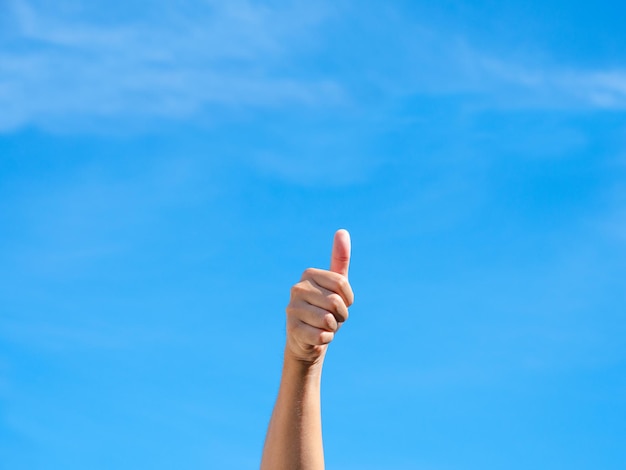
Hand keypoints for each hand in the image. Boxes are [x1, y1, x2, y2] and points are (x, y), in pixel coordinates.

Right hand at [285, 229, 354, 364]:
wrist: (308, 340)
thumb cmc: (325, 309)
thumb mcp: (336, 285)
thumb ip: (339, 259)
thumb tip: (342, 231)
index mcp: (308, 274)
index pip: (342, 283)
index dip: (347, 299)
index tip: (340, 303)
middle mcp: (297, 288)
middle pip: (336, 302)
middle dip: (341, 315)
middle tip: (331, 317)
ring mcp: (292, 308)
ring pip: (328, 319)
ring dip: (333, 327)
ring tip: (323, 326)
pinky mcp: (291, 329)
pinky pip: (321, 335)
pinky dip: (326, 339)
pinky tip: (317, 337)